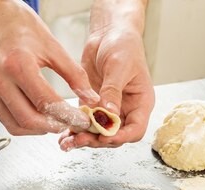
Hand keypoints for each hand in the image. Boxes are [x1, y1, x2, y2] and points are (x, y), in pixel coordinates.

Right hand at [0, 0, 98, 134]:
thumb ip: (74, 74)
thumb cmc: (20, 26)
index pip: (46, 102)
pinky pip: (6, 120)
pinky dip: (25, 125)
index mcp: (18, 64)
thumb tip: (91, 97)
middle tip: (70, 124)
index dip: (67, 116)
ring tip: (56, 123)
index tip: (82, 120)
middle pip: (29, 119)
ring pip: (16, 125)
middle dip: (54, 126)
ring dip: (39, 130)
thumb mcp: (52, 46)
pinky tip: (39, 119)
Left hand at [59, 1, 153, 149]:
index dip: (120, 136)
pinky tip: (64, 136)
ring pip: (98, 133)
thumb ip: (113, 90)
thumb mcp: (119, 66)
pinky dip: (75, 130)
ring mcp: (109, 110)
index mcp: (140, 103)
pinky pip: (85, 123)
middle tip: (80, 139)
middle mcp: (126, 110)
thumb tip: (109, 112)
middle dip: (97, 140)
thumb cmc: (123, 45)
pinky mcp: (93, 105)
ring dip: (83, 139)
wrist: (109, 32)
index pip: (135, 129)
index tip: (104, 136)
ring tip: (67, 142)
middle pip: (114, 136)